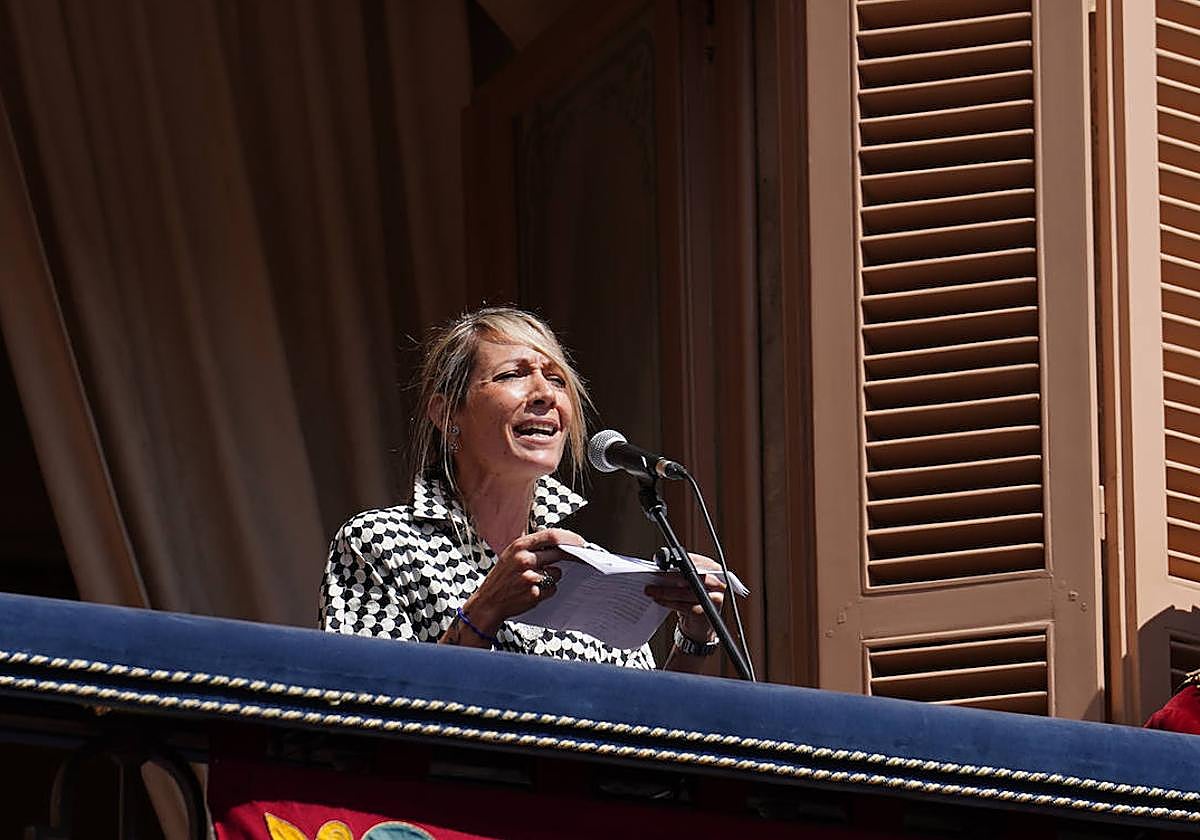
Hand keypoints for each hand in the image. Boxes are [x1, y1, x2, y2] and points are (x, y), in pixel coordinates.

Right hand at [462, 528, 582, 634]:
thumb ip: (533, 548)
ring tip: (535, 580)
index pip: (551, 535)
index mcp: (519, 546)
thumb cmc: (502, 578)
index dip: (569, 538)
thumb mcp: (512, 555)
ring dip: (553, 577)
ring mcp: (529, 577)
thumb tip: (561, 543)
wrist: (488, 602)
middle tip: (578, 558)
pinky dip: (547, 591)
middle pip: (559, 553)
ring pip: (557, 573)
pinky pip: (552, 589)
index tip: (580, 541)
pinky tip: (532, 591)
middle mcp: (524, 559)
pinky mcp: (533, 593)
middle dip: (571, 556)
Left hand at [643, 552, 725, 643]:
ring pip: (685, 592)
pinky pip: (683, 606)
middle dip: (669, 576)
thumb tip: (659, 562)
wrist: (700, 625)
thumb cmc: (692, 600)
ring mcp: (714, 599)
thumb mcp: (688, 583)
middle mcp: (718, 584)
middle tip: (653, 576)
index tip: (663, 562)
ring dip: (664, 591)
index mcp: (715, 571)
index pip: (697, 562)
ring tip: (650, 590)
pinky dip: (668, 603)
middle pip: (691, 577)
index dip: (679, 561)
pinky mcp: (706, 613)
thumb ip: (680, 572)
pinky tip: (658, 600)